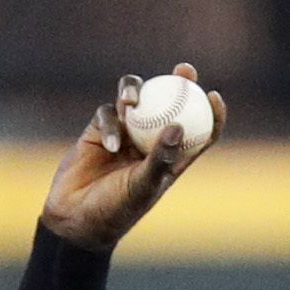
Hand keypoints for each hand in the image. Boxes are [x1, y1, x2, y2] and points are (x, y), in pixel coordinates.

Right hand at [40, 66, 225, 253]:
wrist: (76, 218)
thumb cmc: (116, 210)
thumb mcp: (143, 187)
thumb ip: (161, 158)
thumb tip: (178, 126)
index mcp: (173, 158)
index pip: (200, 131)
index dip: (211, 112)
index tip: (212, 95)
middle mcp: (151, 142)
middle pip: (170, 104)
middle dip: (179, 82)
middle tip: (185, 70)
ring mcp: (125, 133)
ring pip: (136, 98)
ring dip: (135, 92)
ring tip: (132, 101)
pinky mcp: (99, 130)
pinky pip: (107, 113)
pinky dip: (110, 124)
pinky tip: (111, 144)